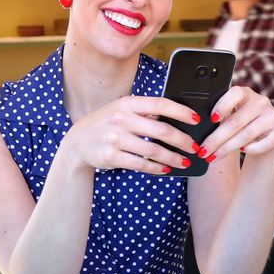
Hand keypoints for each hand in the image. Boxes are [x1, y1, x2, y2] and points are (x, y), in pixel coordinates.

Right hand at [60, 96, 200, 174]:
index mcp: (127, 104)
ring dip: (173, 158)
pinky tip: (165, 169)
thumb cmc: (106, 123)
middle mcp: (121, 119)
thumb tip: (176, 117)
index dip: (181, 112)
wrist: (76, 142)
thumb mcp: (121, 110)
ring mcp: (115, 138)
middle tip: (194, 147)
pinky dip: (157, 168)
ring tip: (184, 162)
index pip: (160, 104)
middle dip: (183, 140)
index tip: (197, 120)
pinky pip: (141, 165)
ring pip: (154, 151)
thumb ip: (144, 111)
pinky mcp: (111, 157)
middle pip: (162, 130)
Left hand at [197, 86, 273, 161]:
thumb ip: (219, 117)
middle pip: (236, 121)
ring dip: (227, 148)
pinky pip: (265, 142)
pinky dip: (251, 149)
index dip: (222, 105)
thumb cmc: (239, 129)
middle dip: (216, 139)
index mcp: (246, 93)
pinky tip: (243, 151)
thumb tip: (198, 126)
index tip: (211, 119)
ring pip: (247, 134)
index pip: (235, 93)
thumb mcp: (229, 118)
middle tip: (203, 151)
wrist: (263, 143)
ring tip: (213, 157)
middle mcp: (262, 101)